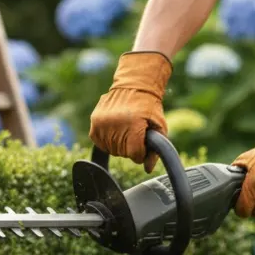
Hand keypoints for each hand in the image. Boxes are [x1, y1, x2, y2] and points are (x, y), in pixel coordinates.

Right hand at [88, 51, 172, 172]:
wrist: (134, 86)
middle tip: (136, 133)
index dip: (141, 152)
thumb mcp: (159, 127)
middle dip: (131, 147)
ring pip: (111, 149)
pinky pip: (100, 142)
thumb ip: (155, 151)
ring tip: (126, 130)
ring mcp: (102, 122)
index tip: (143, 143)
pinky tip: (116, 130)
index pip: (134, 154)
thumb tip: (147, 169)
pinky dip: (108, 140)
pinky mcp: (94, 122)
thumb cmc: (149, 108)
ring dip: (120, 144)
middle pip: (122, 153)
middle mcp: (115, 123)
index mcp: (133, 124)